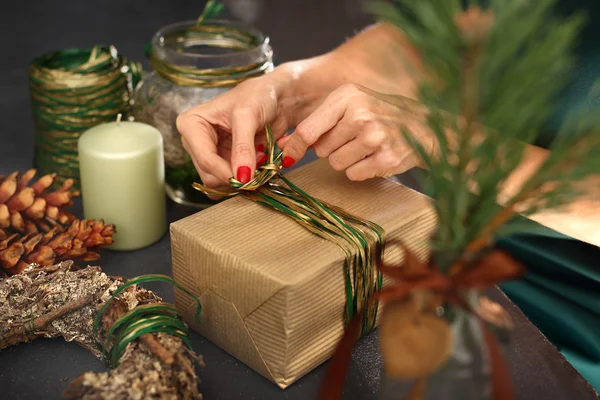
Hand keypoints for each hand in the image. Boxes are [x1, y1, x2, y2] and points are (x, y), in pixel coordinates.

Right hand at [176, 69, 293, 190]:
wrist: (273, 96)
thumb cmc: (257, 96)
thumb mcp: (248, 116)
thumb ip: (243, 147)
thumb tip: (241, 178)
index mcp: (191, 124)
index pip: (205, 158)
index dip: (225, 173)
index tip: (247, 180)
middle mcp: (196, 142)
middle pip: (209, 175)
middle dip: (234, 175)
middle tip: (258, 167)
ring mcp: (210, 154)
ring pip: (220, 183)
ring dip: (242, 177)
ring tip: (259, 158)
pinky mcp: (223, 163)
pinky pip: (230, 182)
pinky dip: (246, 179)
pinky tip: (257, 165)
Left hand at [278, 83, 431, 180]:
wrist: (424, 125)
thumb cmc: (381, 113)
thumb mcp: (350, 104)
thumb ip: (316, 122)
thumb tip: (280, 145)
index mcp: (348, 96)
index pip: (308, 129)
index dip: (295, 145)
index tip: (289, 154)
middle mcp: (361, 115)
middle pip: (321, 150)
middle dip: (330, 149)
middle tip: (350, 139)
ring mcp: (375, 137)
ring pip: (336, 163)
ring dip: (345, 160)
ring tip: (363, 147)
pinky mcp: (387, 158)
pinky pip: (354, 174)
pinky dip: (360, 169)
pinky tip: (374, 156)